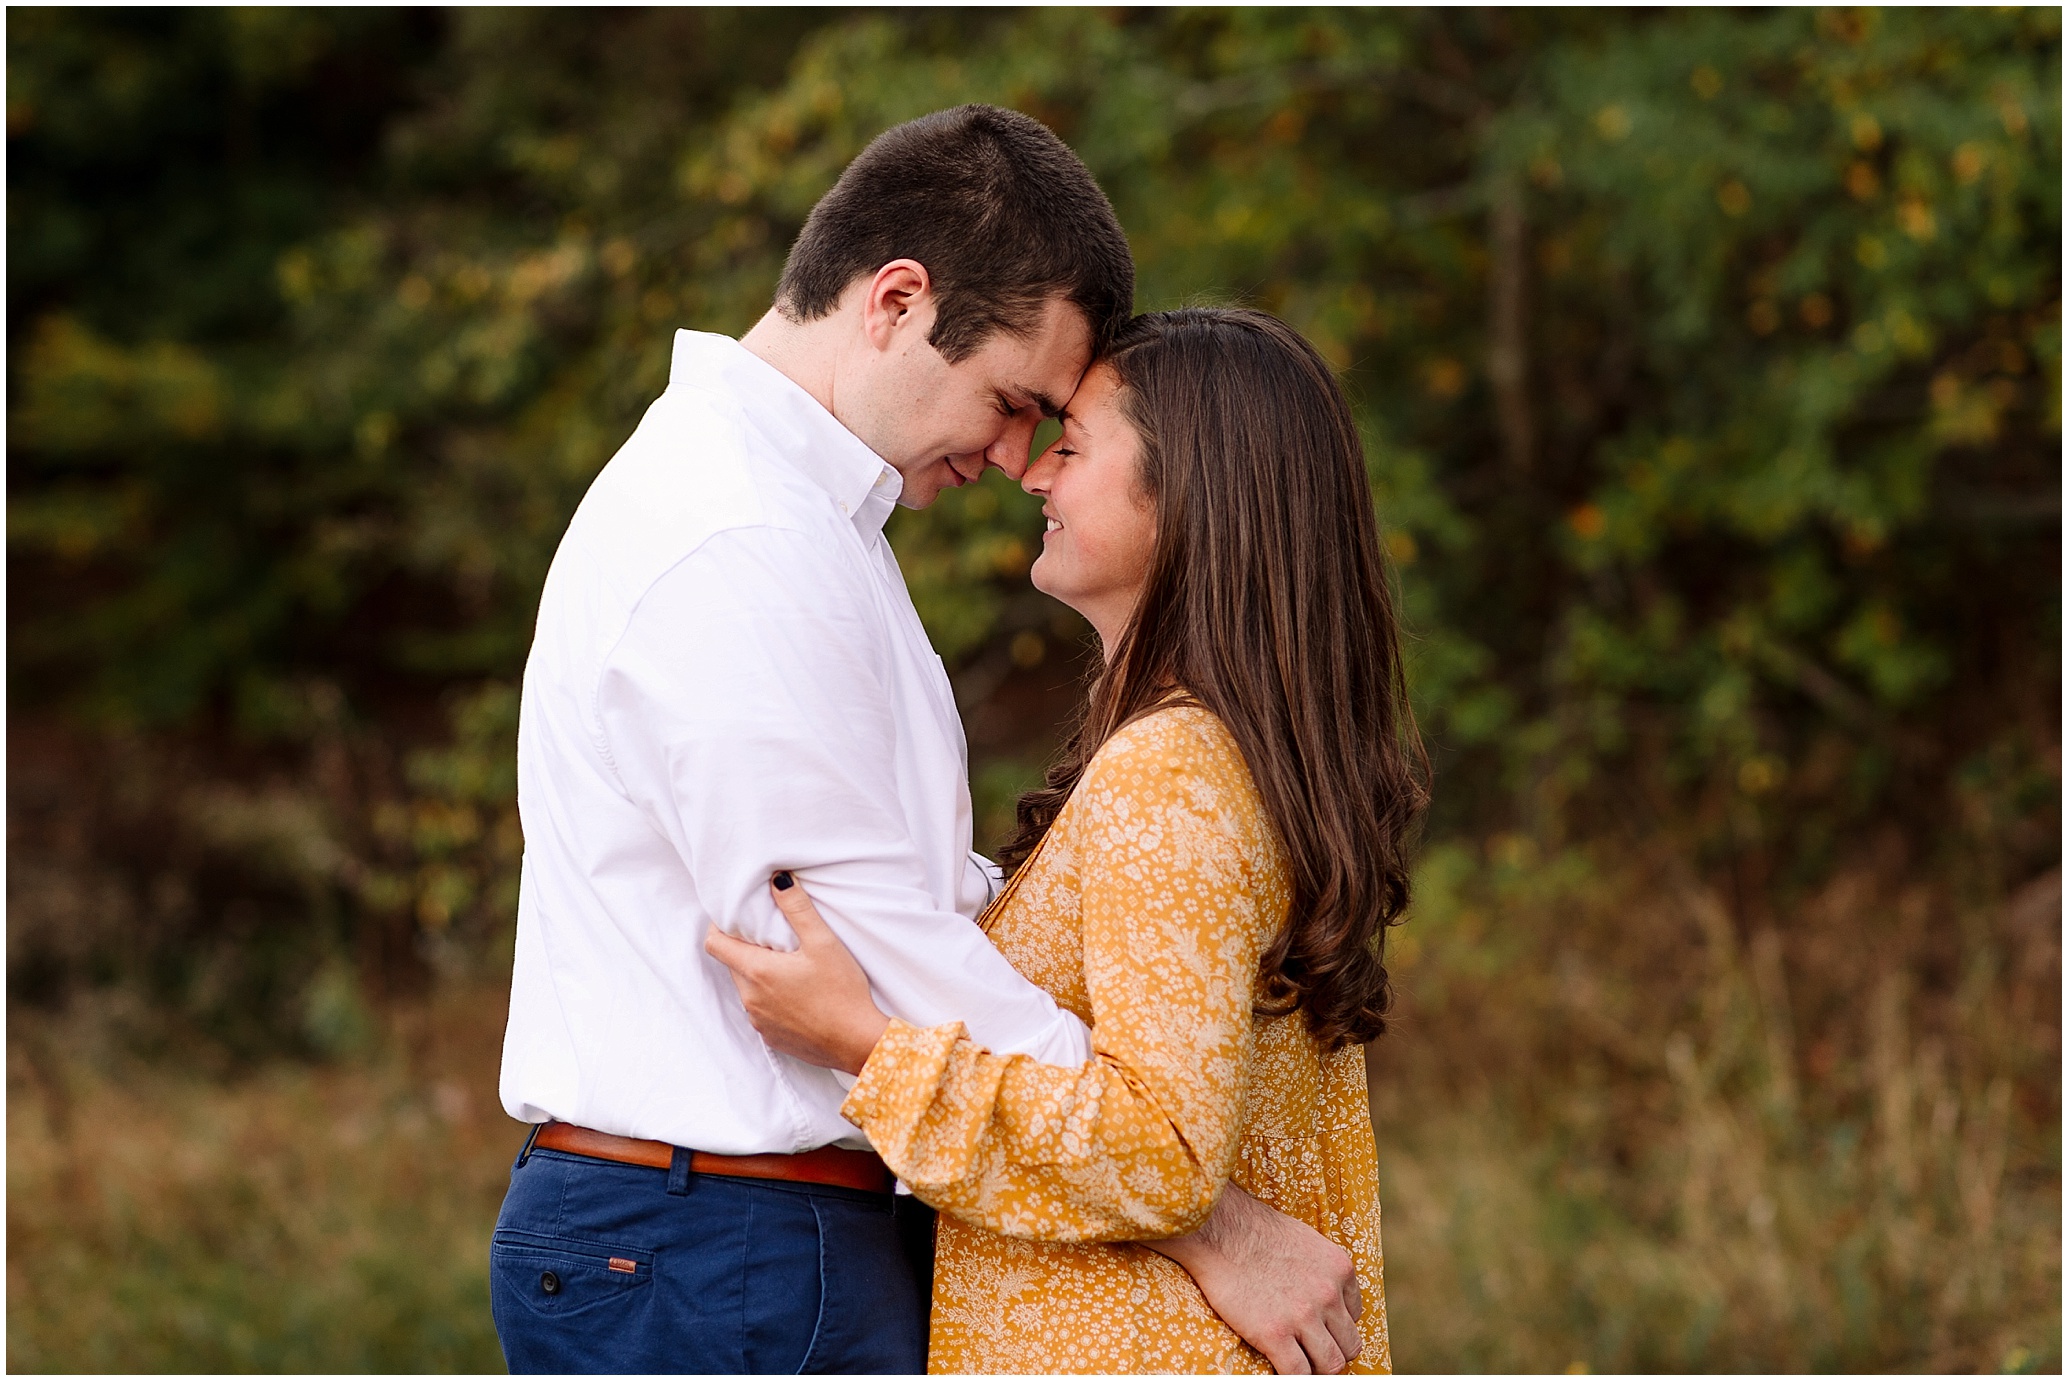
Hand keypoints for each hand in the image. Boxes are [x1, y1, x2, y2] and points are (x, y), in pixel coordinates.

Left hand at [704, 873, 891, 1074]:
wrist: (857, 1043)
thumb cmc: (842, 992)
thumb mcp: (823, 942)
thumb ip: (797, 908)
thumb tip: (777, 880)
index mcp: (757, 971)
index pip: (715, 944)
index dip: (719, 927)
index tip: (736, 918)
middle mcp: (750, 998)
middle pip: (733, 965)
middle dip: (746, 949)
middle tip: (774, 939)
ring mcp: (758, 1020)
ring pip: (747, 988)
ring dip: (759, 975)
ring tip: (790, 967)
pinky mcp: (771, 1037)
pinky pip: (760, 1011)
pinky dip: (771, 999)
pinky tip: (799, 995)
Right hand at [1146, 1183, 1361, 1373]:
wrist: (1219, 1229)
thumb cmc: (1253, 1229)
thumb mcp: (1304, 1240)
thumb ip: (1320, 1268)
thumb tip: (1318, 1290)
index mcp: (1339, 1269)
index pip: (1355, 1315)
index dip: (1335, 1326)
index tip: (1319, 1328)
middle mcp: (1329, 1295)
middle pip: (1350, 1345)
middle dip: (1332, 1351)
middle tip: (1312, 1352)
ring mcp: (1303, 1317)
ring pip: (1331, 1364)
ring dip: (1316, 1368)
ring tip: (1299, 1363)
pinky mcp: (1274, 1335)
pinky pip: (1298, 1374)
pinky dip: (1292, 1377)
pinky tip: (1279, 1368)